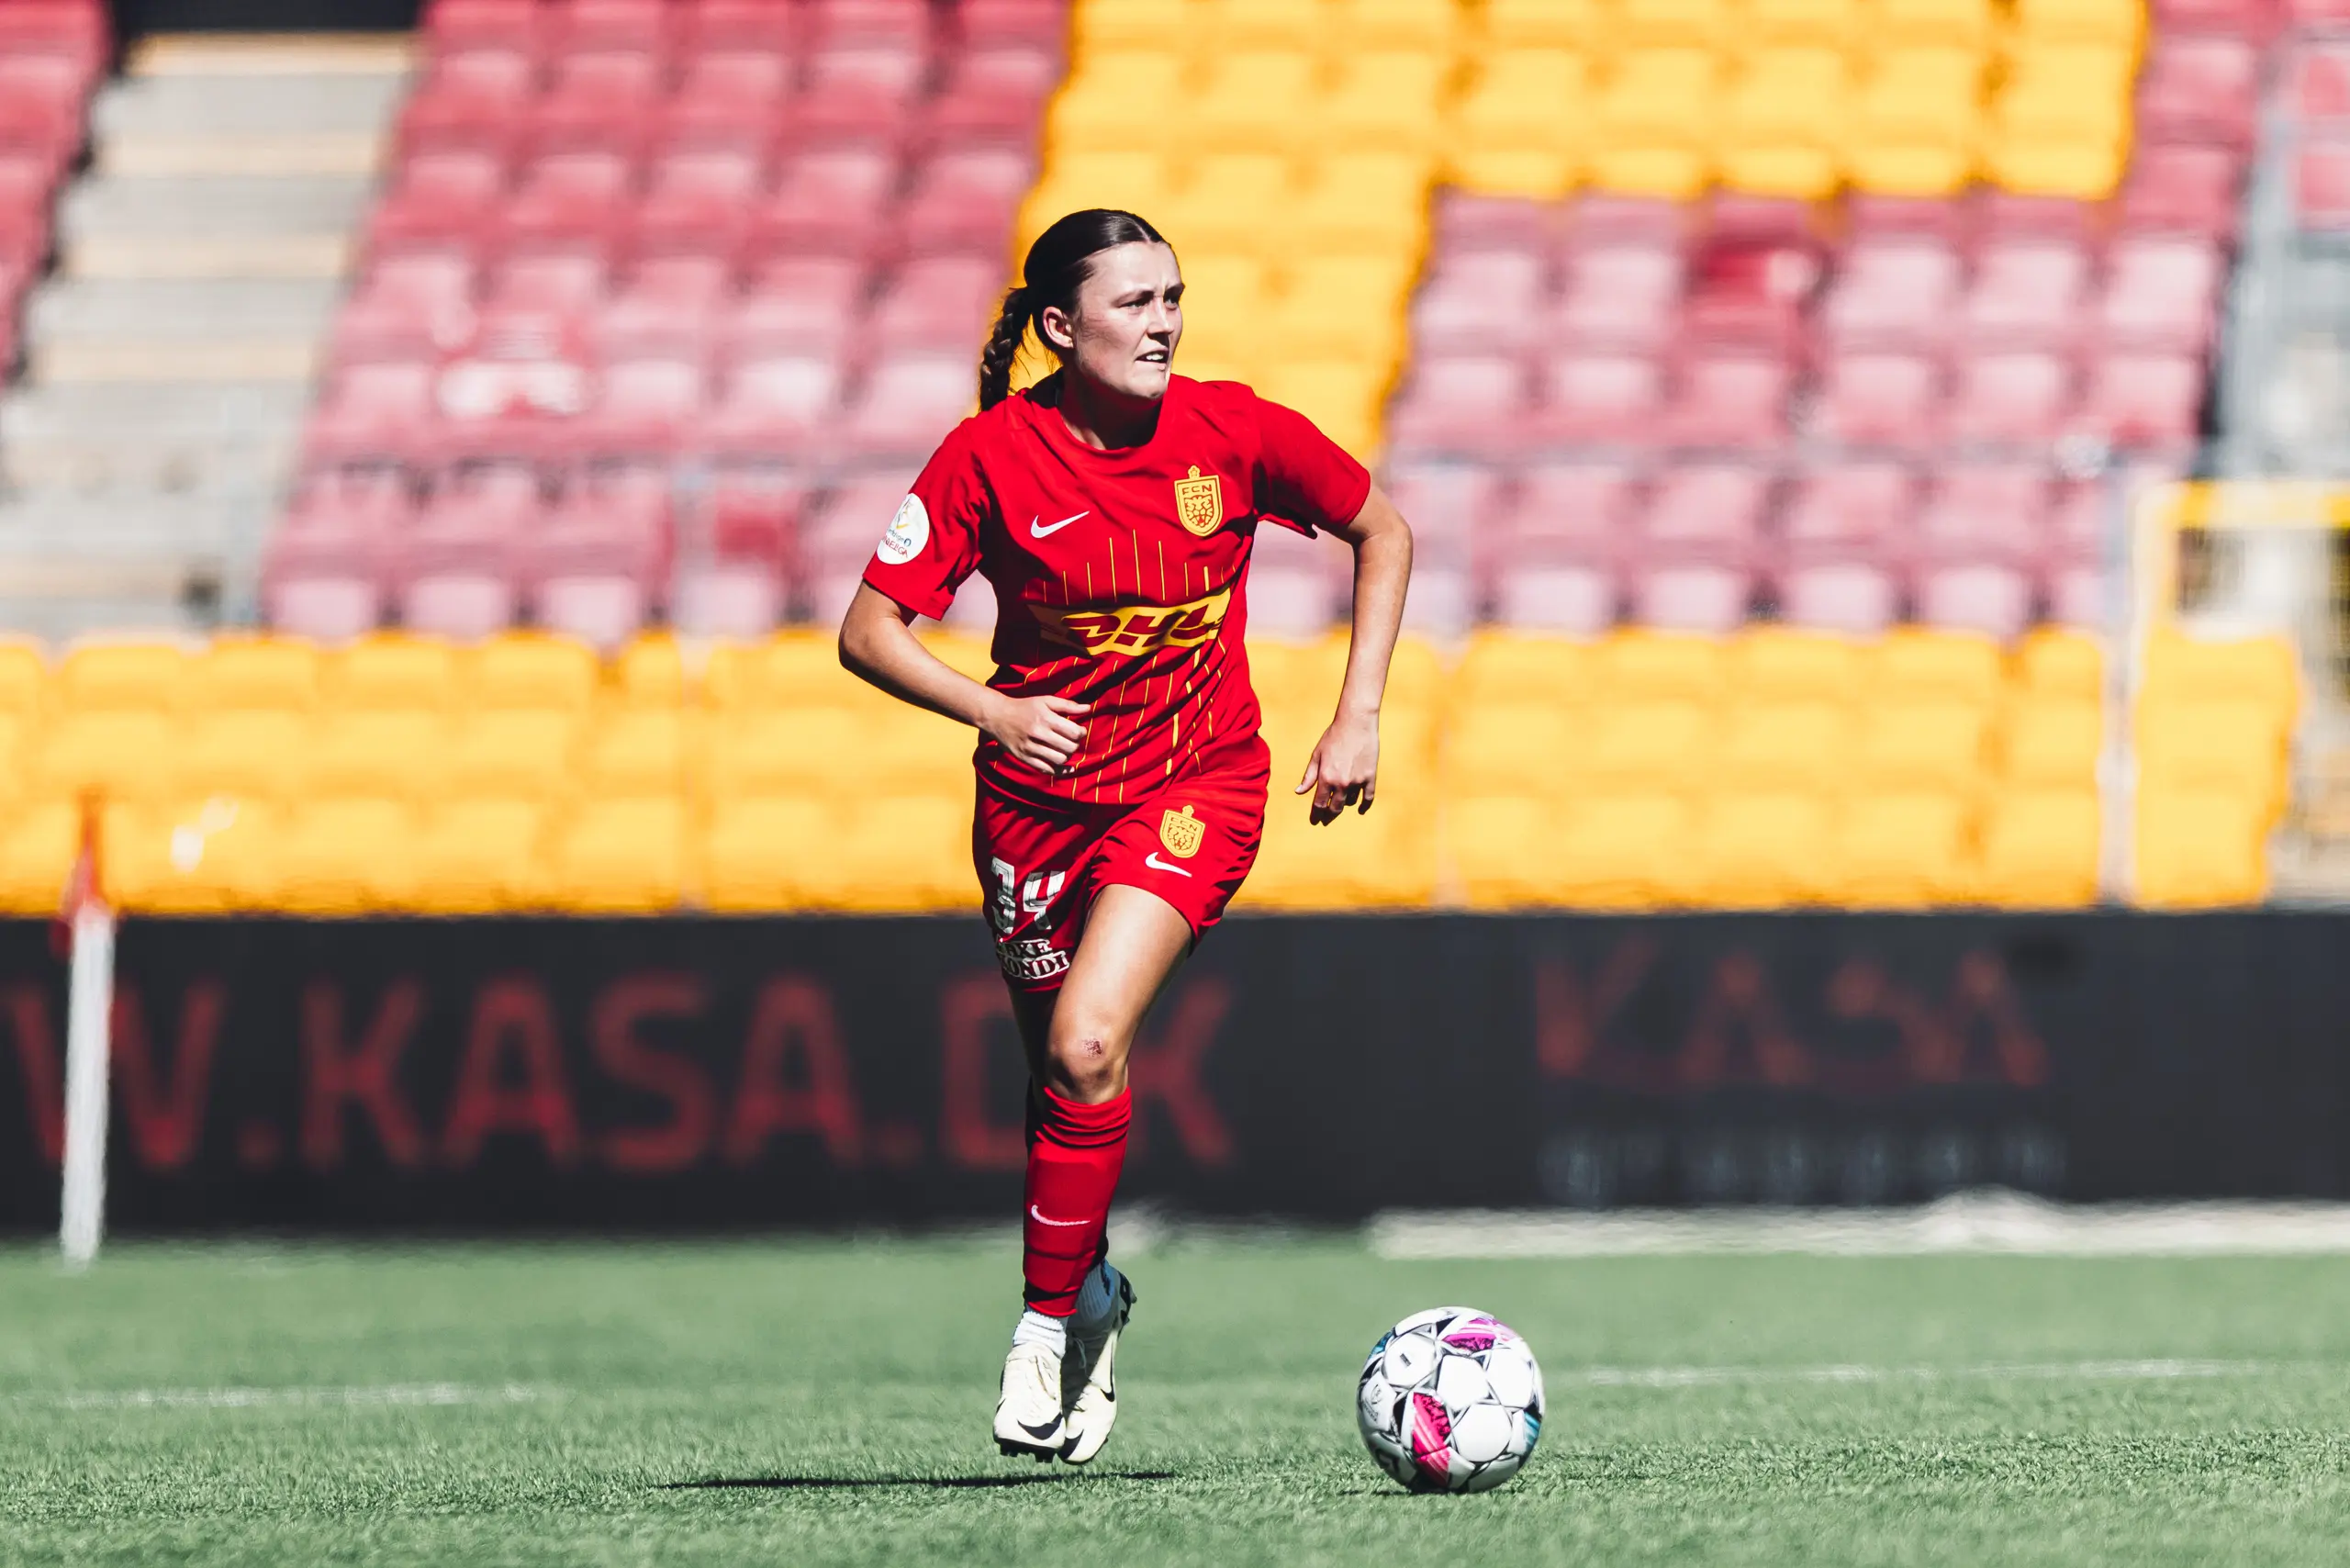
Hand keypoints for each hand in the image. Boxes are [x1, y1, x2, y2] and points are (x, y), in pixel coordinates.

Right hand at [983, 691, 1089, 774]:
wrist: (998, 716)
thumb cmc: (1025, 707)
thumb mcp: (1045, 700)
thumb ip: (1067, 705)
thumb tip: (1088, 708)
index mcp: (1045, 718)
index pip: (1074, 732)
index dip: (1081, 733)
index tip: (1079, 731)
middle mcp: (1038, 733)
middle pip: (1069, 747)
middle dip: (1075, 745)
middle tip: (1072, 741)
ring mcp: (1030, 747)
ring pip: (1059, 760)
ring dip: (1067, 756)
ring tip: (1065, 750)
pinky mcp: (1024, 758)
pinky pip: (1046, 770)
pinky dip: (1060, 771)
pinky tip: (1066, 767)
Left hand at [1296, 709, 1379, 824]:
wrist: (1356, 723)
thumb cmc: (1334, 736)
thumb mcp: (1317, 755)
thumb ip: (1309, 776)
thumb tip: (1299, 792)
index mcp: (1325, 777)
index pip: (1319, 804)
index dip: (1316, 814)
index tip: (1315, 820)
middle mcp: (1341, 783)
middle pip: (1334, 808)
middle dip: (1329, 816)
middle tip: (1326, 819)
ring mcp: (1357, 781)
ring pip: (1349, 802)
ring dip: (1344, 804)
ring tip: (1340, 802)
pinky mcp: (1370, 777)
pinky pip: (1368, 798)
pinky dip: (1364, 806)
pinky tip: (1360, 810)